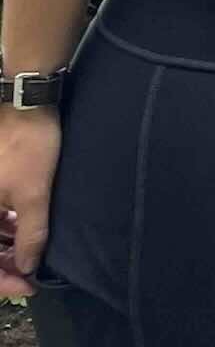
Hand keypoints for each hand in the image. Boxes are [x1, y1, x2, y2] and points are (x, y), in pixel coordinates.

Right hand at [0, 106, 60, 297]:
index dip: (2, 280)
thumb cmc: (28, 145)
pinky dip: (5, 229)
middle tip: (31, 275)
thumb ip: (31, 234)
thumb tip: (28, 265)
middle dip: (4, 265)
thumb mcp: (34, 193)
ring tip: (31, 256)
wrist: (26, 104)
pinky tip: (23, 233)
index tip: (27, 287)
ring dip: (6, 248)